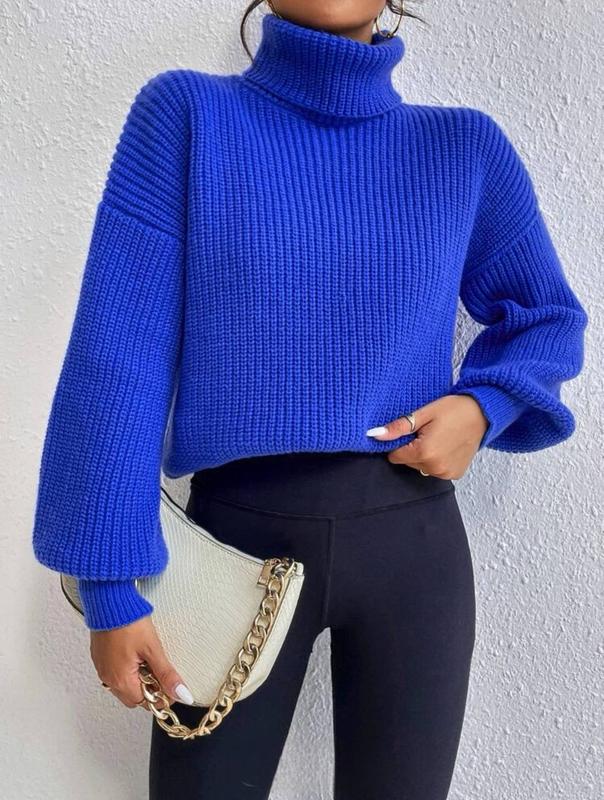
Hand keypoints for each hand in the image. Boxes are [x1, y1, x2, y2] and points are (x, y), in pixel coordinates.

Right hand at [90, 614, 193, 709]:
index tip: (171, 684)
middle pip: (133, 697)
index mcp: (120, 680)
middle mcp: (107, 678)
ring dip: (137, 678)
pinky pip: (115, 672)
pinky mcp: (100, 657)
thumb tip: (181, 694)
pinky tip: (135, 653)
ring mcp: (102, 667)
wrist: (109, 601)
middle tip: (160, 669)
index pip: (144, 702)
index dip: (160, 695)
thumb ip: (167, 674)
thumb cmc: (128, 621)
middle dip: (148, 688)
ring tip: (147, 658)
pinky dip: (127, 669)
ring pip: (123, 685)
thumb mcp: (153, 649)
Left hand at [367, 394, 488, 479]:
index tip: (412, 431)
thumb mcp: (423, 413)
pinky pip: (435, 470)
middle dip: (412, 448)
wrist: (483, 413)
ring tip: (438, 437)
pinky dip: (436, 460)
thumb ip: (398, 427)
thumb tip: (375, 435)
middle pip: (408, 462)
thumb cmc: (454, 409)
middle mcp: (435, 468)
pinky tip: (446, 445)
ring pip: (420, 467)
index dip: (400, 442)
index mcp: (424, 453)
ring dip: (424, 455)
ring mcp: (446, 473)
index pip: (395, 456)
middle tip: (427, 432)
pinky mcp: (455, 474)